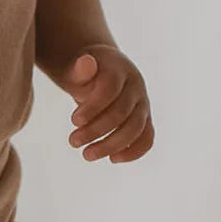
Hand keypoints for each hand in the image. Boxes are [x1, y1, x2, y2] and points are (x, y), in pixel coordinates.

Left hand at [61, 44, 153, 162]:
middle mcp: (136, 86)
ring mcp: (143, 104)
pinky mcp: (145, 120)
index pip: (110, 89)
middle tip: (73, 142)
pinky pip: (147, 138)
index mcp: (120, 69)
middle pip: (121, 112)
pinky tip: (113, 159)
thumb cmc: (86, 73)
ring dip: (111, 145)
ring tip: (87, 154)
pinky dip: (134, 151)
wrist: (102, 72)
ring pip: (135, 128)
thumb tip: (86, 62)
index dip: (93, 107)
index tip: (73, 121)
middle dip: (96, 130)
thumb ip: (80, 69)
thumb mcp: (78, 69)